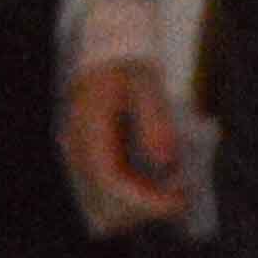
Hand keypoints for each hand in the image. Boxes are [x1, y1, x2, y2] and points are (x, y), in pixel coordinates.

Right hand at [61, 58, 187, 231]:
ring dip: (140, 204)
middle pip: (106, 196)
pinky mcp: (85, 157)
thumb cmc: (128, 64)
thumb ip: (155, 121)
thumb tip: (166, 161)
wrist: (107, 52)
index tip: (179, 200)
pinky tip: (159, 189)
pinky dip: (133, 195)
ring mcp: (77, 153)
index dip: (146, 199)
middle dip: (147, 205)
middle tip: (182, 197)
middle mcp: (76, 145)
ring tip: (172, 193)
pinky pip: (106, 189)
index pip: (111, 180)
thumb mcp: (147, 85)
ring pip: (104, 199)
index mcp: (89, 127)